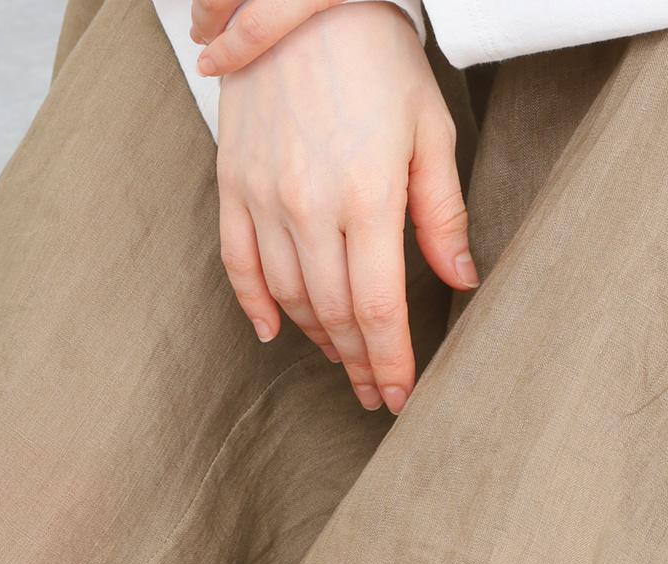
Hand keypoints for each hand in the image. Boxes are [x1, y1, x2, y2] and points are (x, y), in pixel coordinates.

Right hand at [217, 2, 476, 411]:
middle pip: (333, 314)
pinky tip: (273, 332)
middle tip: (373, 390)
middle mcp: (308, 207)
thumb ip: (441, 212)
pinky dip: (255, 306)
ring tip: (341, 357)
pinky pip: (237, 265)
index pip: (376, 307)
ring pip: (289, 297)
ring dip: (317, 338)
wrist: (299, 1)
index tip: (397, 396)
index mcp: (366, 195)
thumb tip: (460, 278)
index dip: (389, 360)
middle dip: (357, 361)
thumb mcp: (429, 129)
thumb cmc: (376, 58)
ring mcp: (263, 199)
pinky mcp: (231, 186)